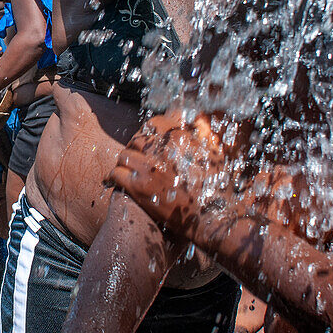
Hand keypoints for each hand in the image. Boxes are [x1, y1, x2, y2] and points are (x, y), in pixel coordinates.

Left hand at [107, 113, 250, 246]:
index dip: (151, 132)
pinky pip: (116, 174)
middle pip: (136, 140)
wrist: (211, 217)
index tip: (152, 140)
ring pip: (124, 156)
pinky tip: (122, 182)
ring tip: (134, 171)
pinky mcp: (138, 187)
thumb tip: (197, 115)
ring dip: (128, 163)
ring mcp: (147, 168)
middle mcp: (160, 150)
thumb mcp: (215, 153)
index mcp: (178, 137)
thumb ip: (203, 131)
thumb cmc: (216, 186)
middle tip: (142, 159)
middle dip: (138, 148)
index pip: (153, 124)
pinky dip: (117, 177)